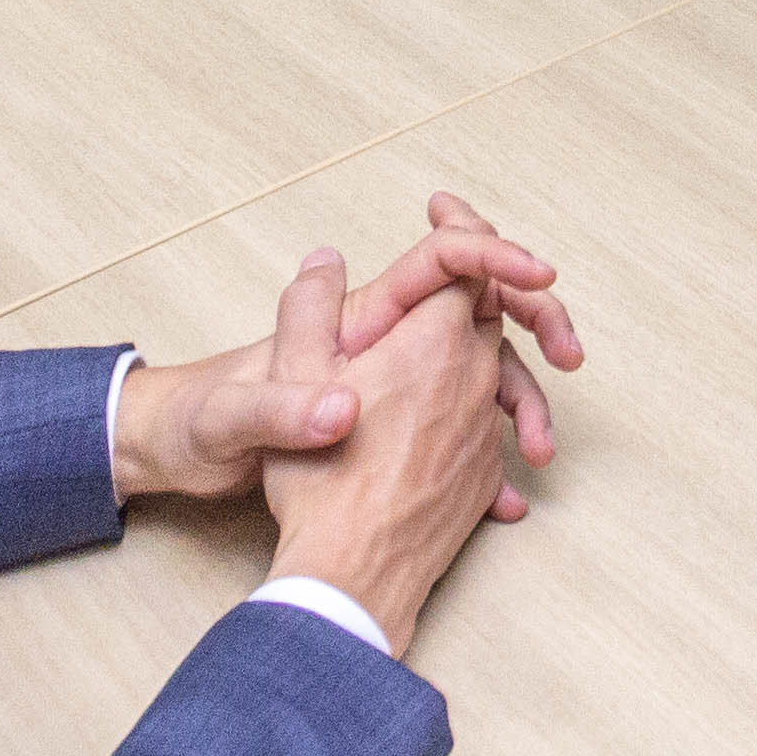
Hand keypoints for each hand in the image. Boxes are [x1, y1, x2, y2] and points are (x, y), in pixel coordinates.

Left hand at [109, 203, 581, 511]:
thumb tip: (342, 403)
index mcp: (361, 319)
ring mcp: (401, 387)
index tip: (539, 274)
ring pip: (487, 375)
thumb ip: (287, 399)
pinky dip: (496, 459)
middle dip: (538, 322)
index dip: (493, 254)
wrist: (185, 461)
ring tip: (539, 453)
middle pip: (485, 309)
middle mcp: (389, 343)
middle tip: (571, 354)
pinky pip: (470, 434)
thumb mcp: (236, 414)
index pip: (442, 262)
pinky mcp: (402, 434)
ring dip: (524, 404)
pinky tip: (507, 501)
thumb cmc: (204, 423)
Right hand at [255, 216, 573, 655]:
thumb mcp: (292, 376)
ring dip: (483, 354)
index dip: (462, 226)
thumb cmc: (319, 477)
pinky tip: (454, 434)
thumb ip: (308, 308)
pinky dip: (481, 420)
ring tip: (463, 364)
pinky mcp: (483, 478)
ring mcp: (483, 430)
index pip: (467, 261)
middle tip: (473, 267)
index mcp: (431, 340)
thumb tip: (325, 260)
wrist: (352, 574)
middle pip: (490, 314)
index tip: (445, 206)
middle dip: (485, 285)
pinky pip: (492, 433)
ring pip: (499, 373)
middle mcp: (471, 377)